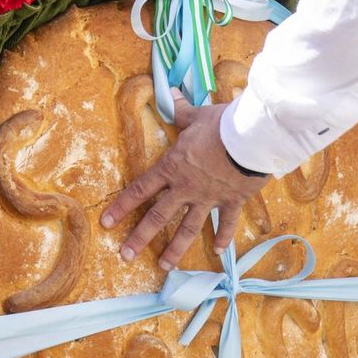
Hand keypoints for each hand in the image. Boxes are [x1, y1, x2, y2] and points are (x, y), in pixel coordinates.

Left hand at [101, 94, 268, 269]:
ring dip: (175, 249)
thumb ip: (180, 110)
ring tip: (164, 267)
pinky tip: (218, 252)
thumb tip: (169, 91)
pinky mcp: (231, 201)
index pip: (140, 190)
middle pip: (158, 217)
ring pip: (188, 228)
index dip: (122, 207)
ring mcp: (208, 198)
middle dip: (140, 238)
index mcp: (172, 168)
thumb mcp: (196, 116)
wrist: (251, 139)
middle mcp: (186, 188)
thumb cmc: (221, 125)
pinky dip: (223, 237)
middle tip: (126, 256)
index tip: (106, 223)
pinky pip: (225, 223)